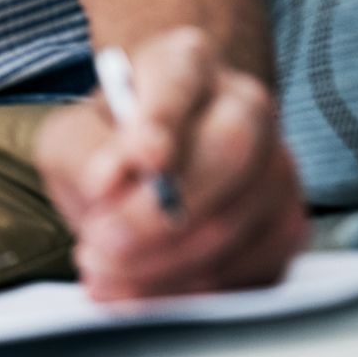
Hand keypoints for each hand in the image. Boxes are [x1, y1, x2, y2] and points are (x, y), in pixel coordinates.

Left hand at [37, 28, 307, 300]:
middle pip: (230, 148)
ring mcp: (276, 166)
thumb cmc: (106, 144)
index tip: (143, 158)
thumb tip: (110, 189)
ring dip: (169, 261)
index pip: (178, 80)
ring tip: (103, 273)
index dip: (164, 119)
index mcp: (185, 62)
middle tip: (100, 244)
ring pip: (244, 217)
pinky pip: (255, 267)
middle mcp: (244, 106)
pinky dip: (194, 291)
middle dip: (162, 210)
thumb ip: (84, 157)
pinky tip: (140, 294)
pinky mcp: (286, 226)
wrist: (149, 164)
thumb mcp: (72, 137)